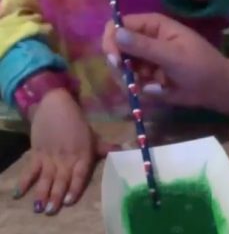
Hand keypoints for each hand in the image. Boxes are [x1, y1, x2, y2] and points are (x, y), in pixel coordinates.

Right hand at [14, 88, 116, 214]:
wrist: (56, 105)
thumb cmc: (77, 122)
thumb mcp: (92, 135)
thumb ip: (103, 148)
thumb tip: (122, 151)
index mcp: (82, 153)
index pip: (80, 174)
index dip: (75, 187)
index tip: (69, 200)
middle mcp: (67, 157)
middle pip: (61, 179)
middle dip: (56, 195)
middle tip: (52, 210)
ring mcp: (51, 156)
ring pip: (46, 177)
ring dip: (42, 192)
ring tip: (40, 206)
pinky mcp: (37, 153)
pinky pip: (30, 169)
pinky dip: (25, 181)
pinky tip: (20, 193)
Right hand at [102, 13, 227, 109]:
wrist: (217, 88)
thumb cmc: (200, 66)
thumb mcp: (173, 55)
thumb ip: (144, 46)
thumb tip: (115, 33)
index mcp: (152, 25)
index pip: (118, 26)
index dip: (112, 41)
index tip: (116, 61)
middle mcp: (145, 38)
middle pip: (115, 48)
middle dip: (120, 66)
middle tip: (134, 81)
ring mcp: (145, 57)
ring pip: (120, 67)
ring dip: (129, 80)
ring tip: (151, 87)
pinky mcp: (147, 75)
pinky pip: (130, 81)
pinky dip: (138, 89)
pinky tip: (156, 91)